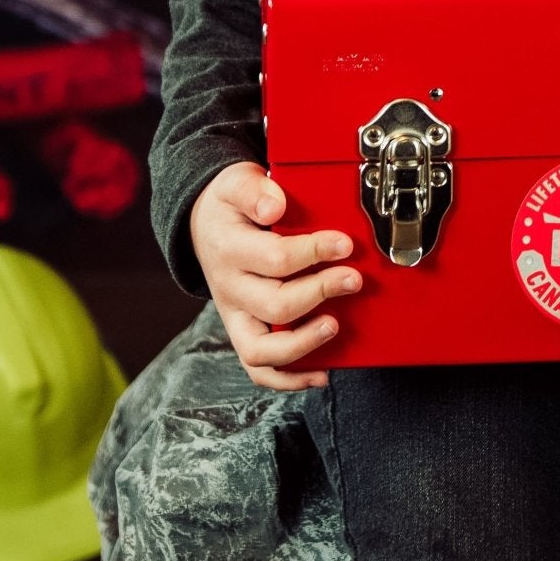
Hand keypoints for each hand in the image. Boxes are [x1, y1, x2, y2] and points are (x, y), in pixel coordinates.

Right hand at [189, 161, 359, 390]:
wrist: (206, 224)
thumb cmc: (232, 204)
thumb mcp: (236, 182)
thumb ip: (254, 190)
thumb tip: (276, 204)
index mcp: (228, 247)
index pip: (274, 258)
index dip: (314, 252)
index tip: (344, 244)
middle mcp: (228, 287)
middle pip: (275, 304)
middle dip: (321, 292)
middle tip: (353, 279)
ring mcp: (234, 315)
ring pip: (260, 350)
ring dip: (303, 343)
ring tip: (335, 325)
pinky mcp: (243, 331)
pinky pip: (259, 368)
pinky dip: (289, 378)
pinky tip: (322, 373)